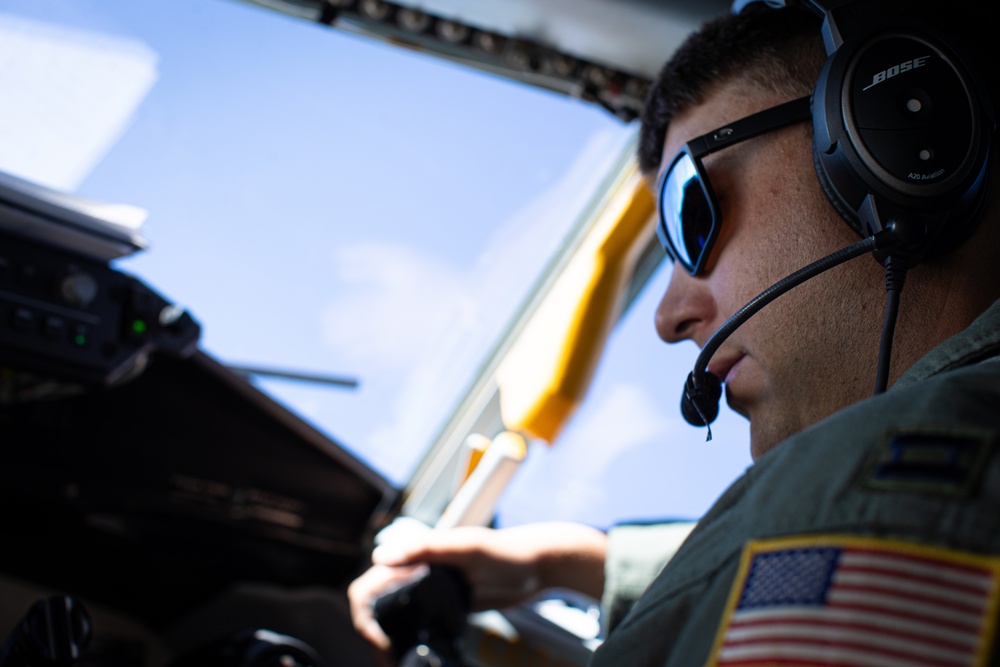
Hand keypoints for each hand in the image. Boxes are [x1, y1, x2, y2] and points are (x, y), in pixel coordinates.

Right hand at [347, 522, 606, 656]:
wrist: (536, 565)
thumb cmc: (504, 549)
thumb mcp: (465, 546)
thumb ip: (426, 548)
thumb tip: (381, 557)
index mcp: (416, 555)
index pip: (372, 581)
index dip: (364, 609)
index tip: (378, 635)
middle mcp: (419, 572)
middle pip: (377, 603)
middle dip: (371, 631)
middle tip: (386, 656)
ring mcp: (433, 592)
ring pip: (395, 617)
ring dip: (388, 639)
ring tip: (394, 660)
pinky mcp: (448, 608)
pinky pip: (420, 625)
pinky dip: (410, 641)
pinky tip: (413, 655)